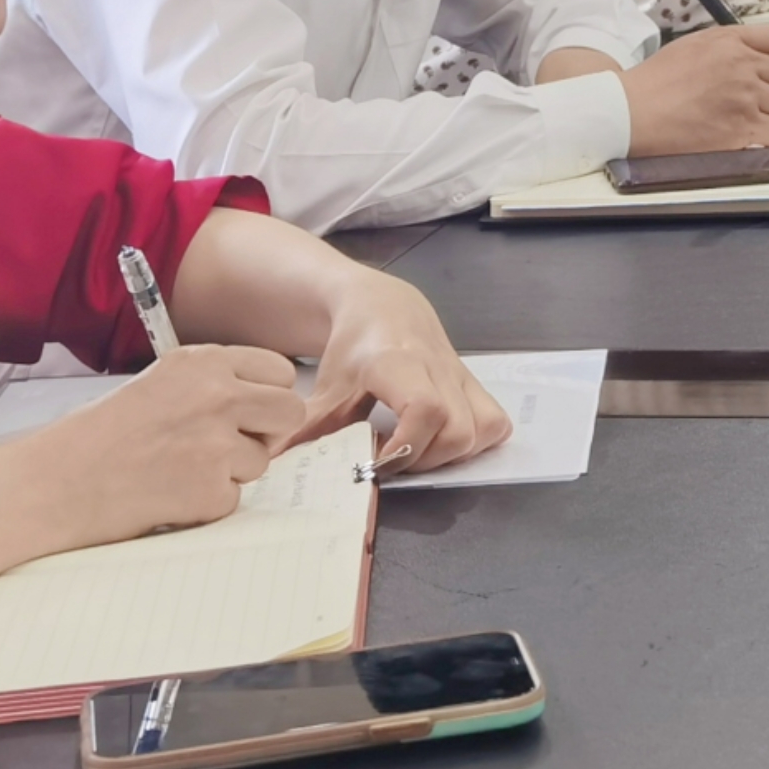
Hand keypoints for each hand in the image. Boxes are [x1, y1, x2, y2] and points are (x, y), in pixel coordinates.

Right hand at [16, 343, 308, 549]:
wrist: (56, 481)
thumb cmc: (100, 436)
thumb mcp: (160, 384)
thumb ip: (213, 386)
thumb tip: (266, 406)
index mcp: (203, 361)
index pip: (279, 371)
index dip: (267, 396)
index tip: (250, 412)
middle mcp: (217, 394)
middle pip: (290, 410)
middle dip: (270, 432)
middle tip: (233, 446)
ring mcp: (217, 442)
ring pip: (262, 460)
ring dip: (230, 472)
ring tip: (177, 471)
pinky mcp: (211, 487)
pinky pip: (234, 498)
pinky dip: (206, 504)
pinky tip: (168, 495)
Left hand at [298, 274, 508, 475]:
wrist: (382, 306)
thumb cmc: (352, 346)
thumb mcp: (326, 385)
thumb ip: (305, 427)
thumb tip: (273, 462)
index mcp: (398, 363)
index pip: (425, 407)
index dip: (406, 446)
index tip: (375, 461)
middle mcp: (437, 367)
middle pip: (457, 429)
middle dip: (425, 458)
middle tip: (392, 460)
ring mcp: (461, 375)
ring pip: (482, 428)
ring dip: (451, 454)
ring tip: (415, 452)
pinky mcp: (474, 383)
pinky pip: (494, 421)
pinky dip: (476, 442)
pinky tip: (442, 442)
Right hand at [622, 19, 768, 152]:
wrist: (632, 113)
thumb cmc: (655, 81)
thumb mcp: (693, 45)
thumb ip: (728, 46)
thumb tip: (753, 58)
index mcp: (730, 41)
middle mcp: (743, 66)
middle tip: (761, 103)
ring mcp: (745, 98)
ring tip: (749, 121)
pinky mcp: (742, 129)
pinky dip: (767, 138)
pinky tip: (749, 138)